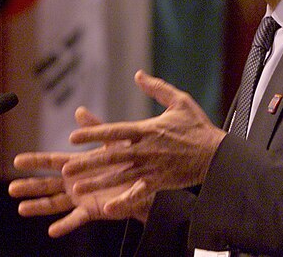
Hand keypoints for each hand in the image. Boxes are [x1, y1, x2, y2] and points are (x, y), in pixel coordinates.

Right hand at [8, 107, 152, 237]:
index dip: (34, 161)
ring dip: (39, 206)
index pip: (51, 161)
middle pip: (47, 184)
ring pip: (55, 202)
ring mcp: (81, 197)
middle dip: (29, 186)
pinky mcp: (92, 209)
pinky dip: (65, 225)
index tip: (16, 160)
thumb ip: (94, 128)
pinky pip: (76, 218)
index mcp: (77, 164)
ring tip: (21, 208)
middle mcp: (75, 181)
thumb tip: (79, 111)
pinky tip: (52, 230)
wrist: (144, 181)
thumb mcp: (110, 141)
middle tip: (11, 188)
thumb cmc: (128, 161)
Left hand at [64, 70, 226, 215]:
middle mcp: (146, 149)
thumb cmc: (197, 126)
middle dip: (88, 162)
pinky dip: (124, 201)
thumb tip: (137, 75)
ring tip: (76, 189)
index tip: (73, 136)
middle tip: (66, 168)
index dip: (94, 133)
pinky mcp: (159, 182)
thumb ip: (157, 88)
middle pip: (111, 156)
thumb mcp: (180, 101)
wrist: (217, 154)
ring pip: (119, 176)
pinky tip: (108, 207)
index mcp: (148, 129)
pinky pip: (138, 193)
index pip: (115, 131)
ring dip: (97, 182)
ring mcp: (152, 167)